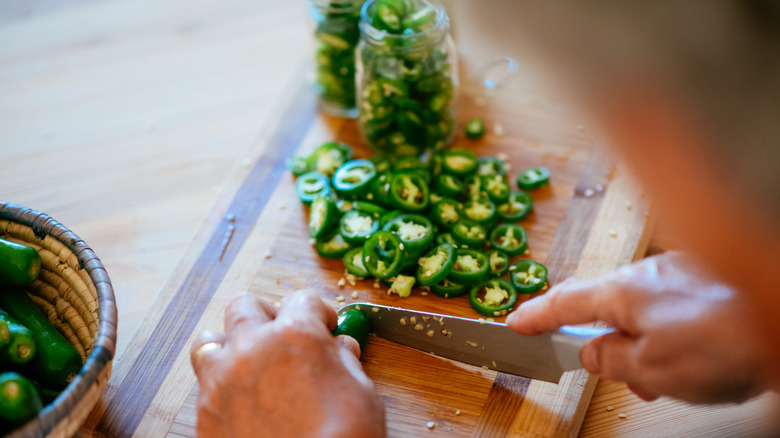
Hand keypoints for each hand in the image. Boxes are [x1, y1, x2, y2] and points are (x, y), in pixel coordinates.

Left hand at [190, 289, 385, 437]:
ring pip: (210, 340)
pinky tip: (241, 400)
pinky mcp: (206, 412)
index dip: (317, 312)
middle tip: (282, 334)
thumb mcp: (360, 392)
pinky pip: (204, 384)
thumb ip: (344, 361)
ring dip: (230, 344)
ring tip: (249, 361)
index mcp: (295, 335)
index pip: (301, 299)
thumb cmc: (342, 437)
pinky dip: (221, 385)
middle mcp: (253, 348)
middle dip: (266, 315)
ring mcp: (223, 380)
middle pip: (245, 305)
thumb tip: (339, 349)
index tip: (322, 325)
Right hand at [506, 252, 769, 402]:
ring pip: (642, 310)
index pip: (562, 303)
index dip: (534, 316)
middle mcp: (646, 273)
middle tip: (618, 373)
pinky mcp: (705, 279)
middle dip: (606, 343)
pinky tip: (694, 358)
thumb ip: (609, 360)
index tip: (515, 323)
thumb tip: (590, 354)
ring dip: (644, 343)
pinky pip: (671, 306)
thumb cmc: (723, 343)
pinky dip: (670, 333)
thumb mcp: (650, 368)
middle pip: (605, 307)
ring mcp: (677, 272)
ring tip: (669, 378)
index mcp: (622, 292)